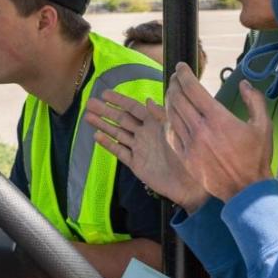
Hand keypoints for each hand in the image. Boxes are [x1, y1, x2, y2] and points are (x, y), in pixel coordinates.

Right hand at [85, 90, 208, 212]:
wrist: (190, 184)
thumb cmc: (187, 155)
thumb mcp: (175, 131)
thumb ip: (160, 116)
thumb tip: (147, 100)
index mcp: (155, 123)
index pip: (133, 108)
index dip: (119, 100)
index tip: (104, 93)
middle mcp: (145, 134)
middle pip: (121, 119)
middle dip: (105, 111)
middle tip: (89, 103)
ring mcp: (139, 148)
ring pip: (117, 133)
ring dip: (103, 125)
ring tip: (87, 117)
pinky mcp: (136, 163)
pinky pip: (119, 151)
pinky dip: (108, 144)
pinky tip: (97, 136)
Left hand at [165, 63, 272, 202]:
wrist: (246, 189)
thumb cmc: (257, 157)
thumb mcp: (264, 125)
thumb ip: (255, 101)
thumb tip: (244, 83)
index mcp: (218, 118)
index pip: (192, 89)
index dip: (183, 74)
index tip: (181, 66)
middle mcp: (200, 129)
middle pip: (177, 99)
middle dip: (174, 83)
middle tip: (175, 77)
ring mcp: (190, 144)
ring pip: (171, 115)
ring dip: (169, 100)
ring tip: (172, 92)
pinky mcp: (185, 158)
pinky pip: (171, 134)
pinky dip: (169, 121)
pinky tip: (172, 115)